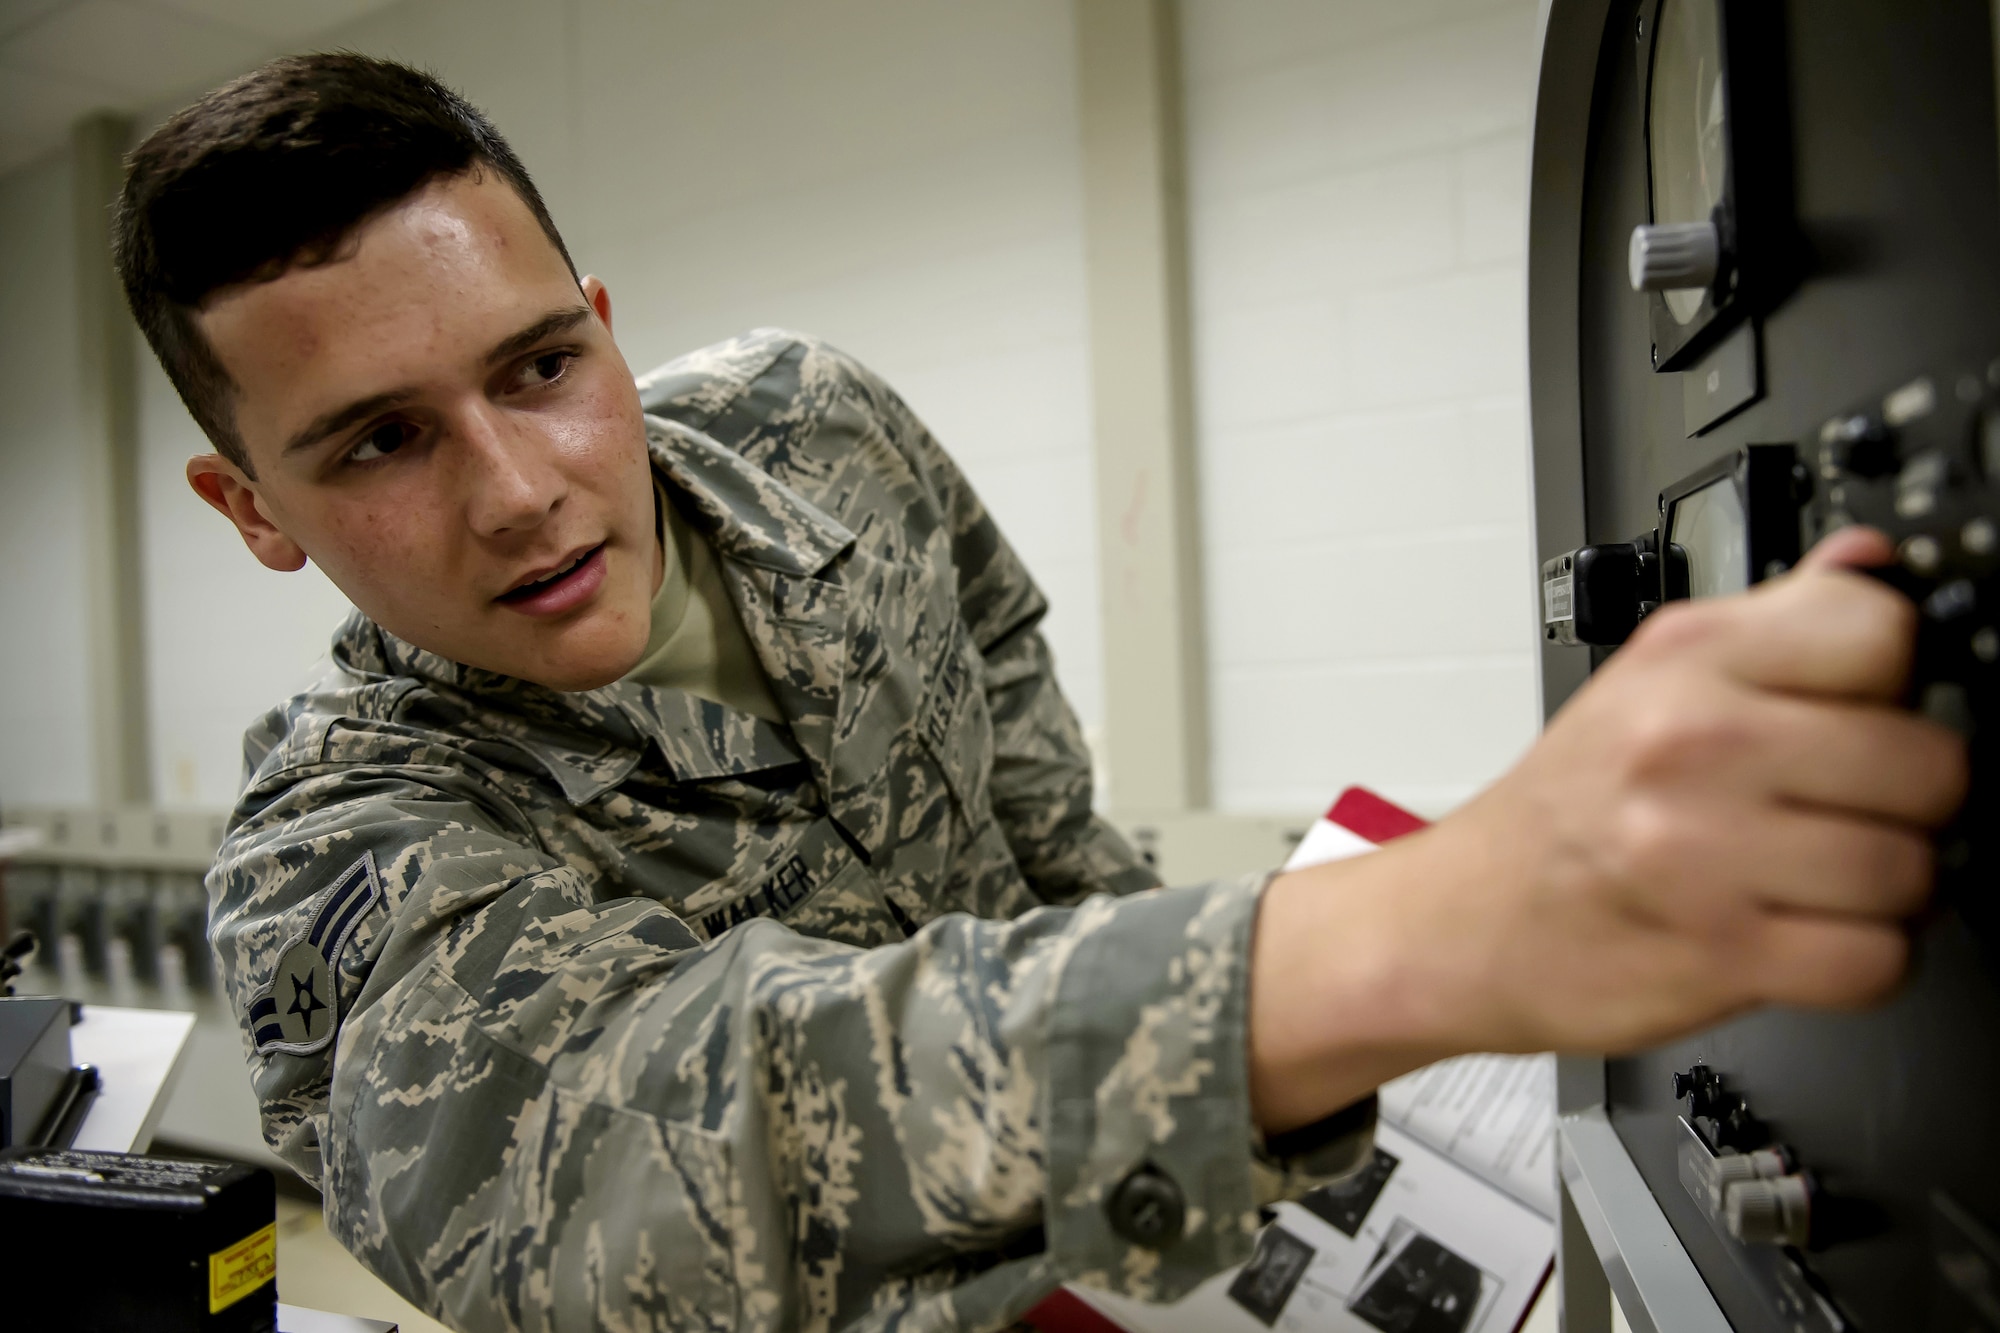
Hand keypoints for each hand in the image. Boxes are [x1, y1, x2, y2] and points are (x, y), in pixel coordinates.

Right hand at [1248, 528, 1967, 1131]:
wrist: (1460, 922)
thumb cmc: (1561, 810)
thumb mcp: (1645, 680)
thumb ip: (1771, 625)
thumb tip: (1871, 563)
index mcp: (1685, 658)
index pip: (1881, 630)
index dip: (1898, 679)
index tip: (1867, 709)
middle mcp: (1692, 742)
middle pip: (1928, 763)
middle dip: (1909, 800)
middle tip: (1849, 808)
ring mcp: (1704, 850)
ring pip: (1915, 870)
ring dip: (1887, 891)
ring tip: (1820, 877)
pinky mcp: (1721, 952)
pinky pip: (1877, 961)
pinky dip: (1859, 962)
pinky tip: (1808, 934)